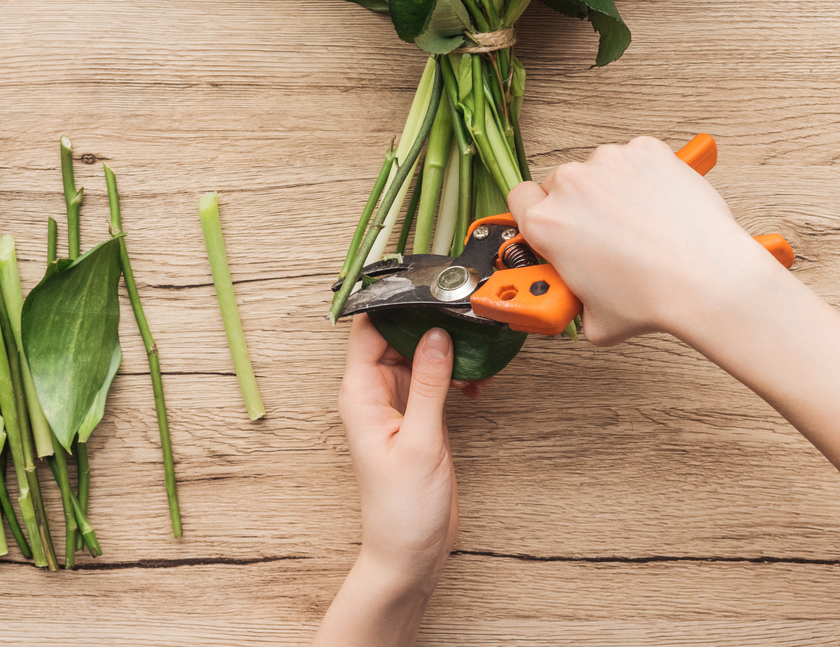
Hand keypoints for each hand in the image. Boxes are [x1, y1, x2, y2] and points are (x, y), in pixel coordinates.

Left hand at [336, 315, 458, 583]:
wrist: (409, 554)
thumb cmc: (402, 510)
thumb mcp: (420, 442)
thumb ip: (429, 385)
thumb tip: (436, 335)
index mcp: (361, 395)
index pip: (368, 330)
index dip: (392, 303)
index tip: (424, 285)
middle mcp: (375, 394)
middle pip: (397, 336)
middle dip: (429, 320)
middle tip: (463, 309)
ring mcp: (398, 405)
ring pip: (420, 355)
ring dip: (448, 348)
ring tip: (477, 345)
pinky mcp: (419, 418)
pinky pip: (435, 379)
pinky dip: (456, 374)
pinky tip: (478, 382)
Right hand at [507, 135, 786, 345]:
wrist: (706, 278)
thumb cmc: (653, 297)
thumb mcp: (592, 322)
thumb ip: (570, 303)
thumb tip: (576, 301)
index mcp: (546, 223)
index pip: (520, 200)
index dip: (536, 215)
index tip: (554, 227)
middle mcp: (571, 184)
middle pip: (561, 185)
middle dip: (579, 207)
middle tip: (605, 236)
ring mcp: (609, 162)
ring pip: (600, 170)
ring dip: (612, 191)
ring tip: (641, 226)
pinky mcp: (646, 150)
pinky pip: (635, 159)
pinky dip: (645, 177)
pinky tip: (660, 208)